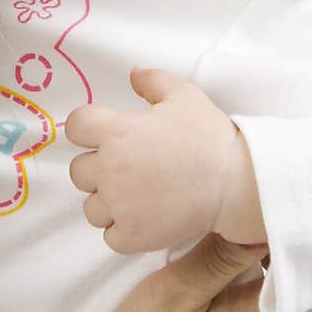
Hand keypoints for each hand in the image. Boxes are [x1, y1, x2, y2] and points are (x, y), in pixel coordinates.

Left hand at [66, 70, 247, 251]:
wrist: (236, 182)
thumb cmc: (209, 136)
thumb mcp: (183, 94)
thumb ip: (152, 81)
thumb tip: (132, 76)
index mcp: (117, 131)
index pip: (75, 127)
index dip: (87, 127)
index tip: (104, 132)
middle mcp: (111, 169)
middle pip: (78, 170)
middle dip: (98, 166)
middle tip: (128, 165)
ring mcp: (120, 206)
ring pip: (91, 206)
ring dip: (107, 200)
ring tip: (136, 193)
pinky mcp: (132, 236)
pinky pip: (110, 235)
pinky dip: (122, 228)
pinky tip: (144, 215)